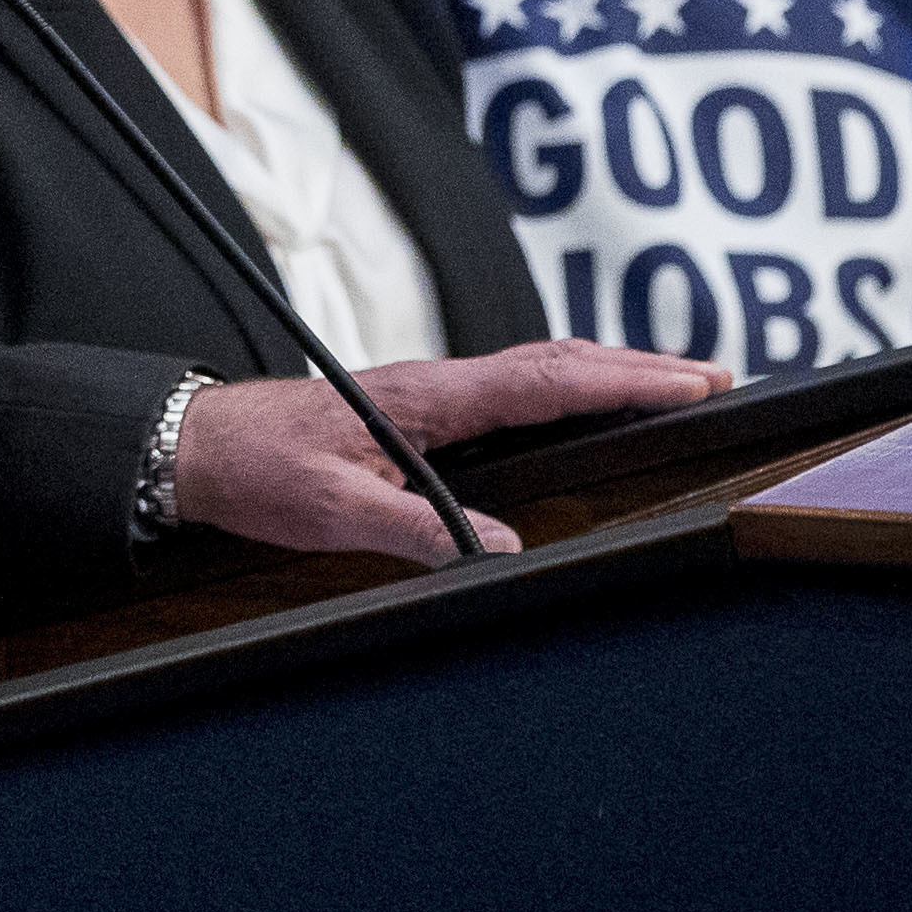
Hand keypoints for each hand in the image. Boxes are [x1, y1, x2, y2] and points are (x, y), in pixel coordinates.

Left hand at [166, 341, 726, 570]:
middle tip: (714, 377)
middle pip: (554, 362)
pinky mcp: (421, 408)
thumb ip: (411, 529)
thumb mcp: (328, 512)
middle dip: (637, 365)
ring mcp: (431, 392)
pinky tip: (580, 402)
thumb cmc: (258, 469)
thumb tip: (500, 549)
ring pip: (536, 368)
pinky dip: (564, 384)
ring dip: (605, 369)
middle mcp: (437, 384)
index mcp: (426, 399)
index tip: (689, 381)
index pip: (543, 382)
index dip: (622, 381)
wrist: (197, 443)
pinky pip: (511, 386)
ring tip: (670, 381)